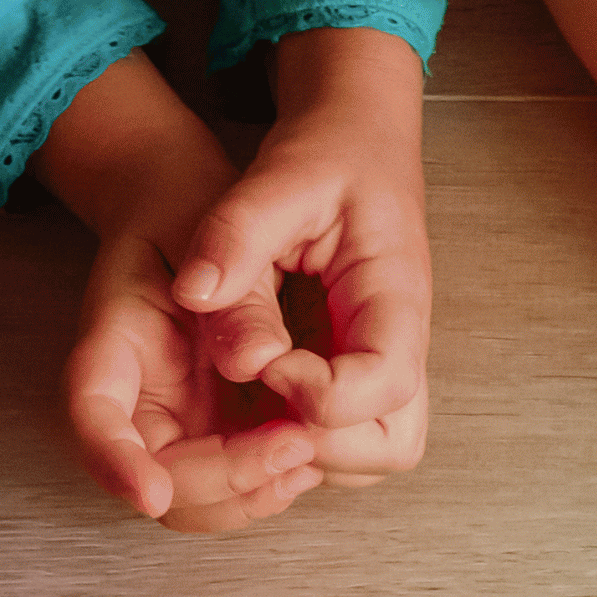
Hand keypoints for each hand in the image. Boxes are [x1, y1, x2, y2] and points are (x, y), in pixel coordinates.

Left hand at [159, 30, 435, 493]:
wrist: (358, 142)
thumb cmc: (332, 156)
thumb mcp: (280, 177)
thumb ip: (236, 235)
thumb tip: (195, 296)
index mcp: (396, 295)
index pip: (382, 385)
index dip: (316, 394)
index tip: (260, 359)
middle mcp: (401, 343)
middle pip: (392, 444)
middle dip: (319, 443)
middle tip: (260, 400)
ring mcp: (383, 363)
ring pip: (371, 455)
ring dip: (308, 448)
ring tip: (251, 402)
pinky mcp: (358, 371)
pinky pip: (344, 438)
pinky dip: (299, 437)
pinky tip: (255, 396)